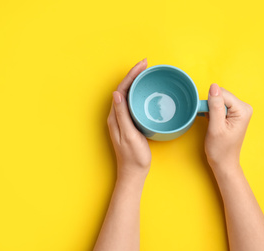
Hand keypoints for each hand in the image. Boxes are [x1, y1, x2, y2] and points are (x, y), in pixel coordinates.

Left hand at [107, 58, 150, 181]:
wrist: (133, 173)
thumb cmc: (133, 157)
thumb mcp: (129, 135)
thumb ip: (123, 115)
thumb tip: (117, 94)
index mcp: (115, 117)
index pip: (122, 89)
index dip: (132, 75)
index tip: (142, 65)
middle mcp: (117, 116)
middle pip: (124, 89)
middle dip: (134, 75)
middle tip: (147, 64)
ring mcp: (123, 119)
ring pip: (128, 95)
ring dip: (137, 82)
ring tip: (147, 73)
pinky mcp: (129, 123)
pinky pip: (133, 103)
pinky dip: (140, 93)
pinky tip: (147, 92)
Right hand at [205, 83, 252, 172]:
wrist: (224, 162)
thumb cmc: (220, 149)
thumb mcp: (216, 127)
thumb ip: (215, 106)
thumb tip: (214, 86)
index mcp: (243, 110)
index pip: (222, 94)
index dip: (211, 103)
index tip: (209, 117)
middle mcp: (244, 108)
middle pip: (221, 95)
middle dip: (212, 106)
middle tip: (212, 122)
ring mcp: (239, 111)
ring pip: (218, 100)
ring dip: (211, 110)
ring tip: (213, 124)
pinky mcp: (233, 114)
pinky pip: (219, 105)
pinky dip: (213, 113)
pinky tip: (214, 123)